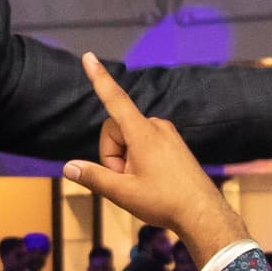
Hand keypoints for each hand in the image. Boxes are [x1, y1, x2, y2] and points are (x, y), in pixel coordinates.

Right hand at [59, 55, 238, 256]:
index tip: (89, 57)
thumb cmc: (164, 202)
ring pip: (129, 138)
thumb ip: (93, 177)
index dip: (98, 78)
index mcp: (143, 133)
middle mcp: (156, 126)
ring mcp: (167, 134)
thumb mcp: (122, 193)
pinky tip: (151, 180)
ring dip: (126, 159)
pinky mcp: (173, 142)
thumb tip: (68, 167)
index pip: (114, 99)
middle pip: (115, 130)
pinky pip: (144, 143)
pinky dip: (138, 159)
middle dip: (112, 154)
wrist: (203, 213)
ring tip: (142, 183)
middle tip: (125, 181)